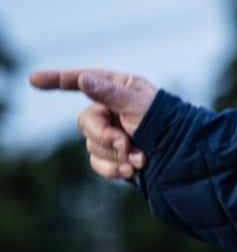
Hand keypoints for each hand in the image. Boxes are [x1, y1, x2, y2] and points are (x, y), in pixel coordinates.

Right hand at [28, 69, 157, 179]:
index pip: (84, 81)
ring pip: (93, 146)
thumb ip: (111, 94)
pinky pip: (98, 163)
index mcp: (121, 89)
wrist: (186, 158)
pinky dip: (113, 169)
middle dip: (104, 136)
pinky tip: (131, 172)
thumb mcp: (141, 106)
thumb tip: (83, 79)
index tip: (34, 80)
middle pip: (86, 122)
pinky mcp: (115, 156)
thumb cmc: (169, 124)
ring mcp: (113, 133)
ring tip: (141, 159)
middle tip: (126, 144)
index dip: (57, 80)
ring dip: (116, 155)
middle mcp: (113, 109)